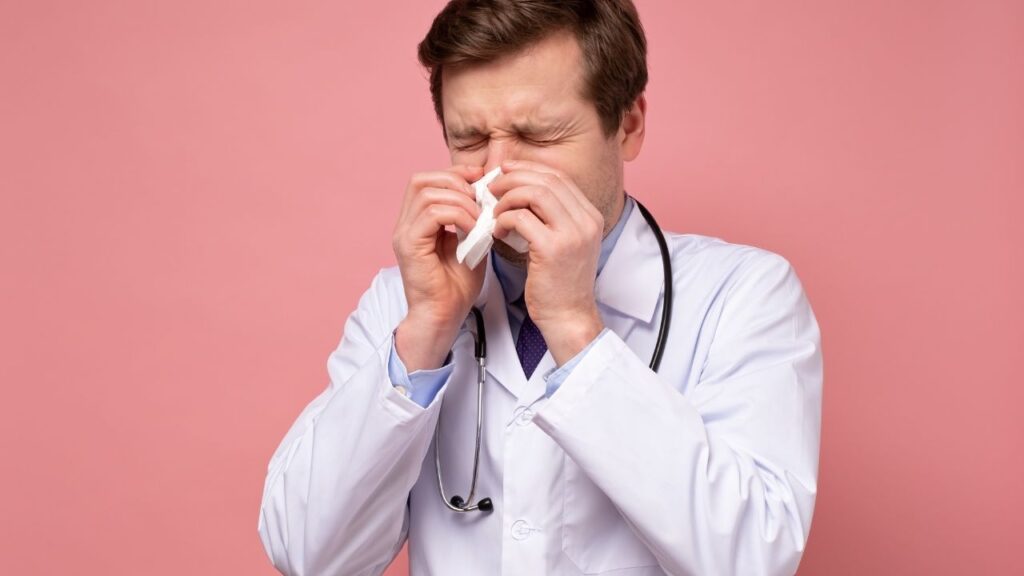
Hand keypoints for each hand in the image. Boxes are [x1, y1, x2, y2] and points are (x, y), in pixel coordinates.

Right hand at [392, 165, 485, 370]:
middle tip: (480, 199)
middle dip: (455, 182)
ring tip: (479, 219)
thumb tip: (486, 194)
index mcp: (416, 221)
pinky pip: (432, 214)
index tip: (481, 180)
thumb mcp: (470, 242)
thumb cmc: (456, 286)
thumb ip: (472, 218)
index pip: (427, 180)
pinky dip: (457, 216)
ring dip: (460, 201)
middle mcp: (405, 224)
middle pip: (421, 180)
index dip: (454, 174)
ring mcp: (404, 234)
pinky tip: (473, 230)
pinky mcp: (409, 245)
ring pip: (428, 194)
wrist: (444, 316)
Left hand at [489, 160, 605, 365]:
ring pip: (534, 193)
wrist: (568, 317)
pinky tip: (497, 230)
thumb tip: (521, 191)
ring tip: (494, 211)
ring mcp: (572, 234)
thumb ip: (551, 217)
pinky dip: (504, 219)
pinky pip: (521, 218)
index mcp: (590, 216)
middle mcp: (586, 221)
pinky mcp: (553, 248)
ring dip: (508, 197)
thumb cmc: (559, 283)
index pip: (559, 176)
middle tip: (492, 186)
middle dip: (514, 177)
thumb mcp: (564, 243)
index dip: (529, 168)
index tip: (506, 171)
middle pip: (547, 179)